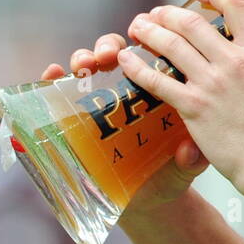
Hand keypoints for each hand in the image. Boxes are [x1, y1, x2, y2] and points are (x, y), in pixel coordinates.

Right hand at [40, 33, 210, 219]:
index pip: (148, 54)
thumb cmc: (170, 176)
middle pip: (112, 53)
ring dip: (82, 57)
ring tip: (83, 64)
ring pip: (86, 67)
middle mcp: (124, 90)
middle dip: (107, 46)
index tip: (142, 41)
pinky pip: (57, 94)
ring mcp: (96, 103)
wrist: (149, 202)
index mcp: (157, 90)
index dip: (144, 41)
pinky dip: (52, 79)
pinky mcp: (73, 120)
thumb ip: (190, 159)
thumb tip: (189, 152)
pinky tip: (52, 74)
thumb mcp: (185, 167)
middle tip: (109, 53)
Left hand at [118, 0, 243, 199]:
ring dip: (149, 32)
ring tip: (137, 29)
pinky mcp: (195, 107)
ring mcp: (213, 83)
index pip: (236, 5)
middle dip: (167, 14)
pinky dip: (139, 67)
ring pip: (171, 44)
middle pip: (192, 22)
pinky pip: (157, 80)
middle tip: (155, 15)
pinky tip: (128, 61)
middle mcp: (236, 61)